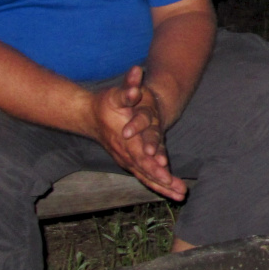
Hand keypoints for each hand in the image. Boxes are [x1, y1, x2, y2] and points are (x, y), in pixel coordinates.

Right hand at [91, 65, 187, 200]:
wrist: (87, 115)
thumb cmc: (104, 104)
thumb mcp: (116, 94)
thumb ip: (129, 87)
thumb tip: (137, 73)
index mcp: (125, 141)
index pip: (141, 156)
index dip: (154, 165)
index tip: (167, 173)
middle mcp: (126, 154)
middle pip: (146, 172)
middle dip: (164, 182)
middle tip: (181, 193)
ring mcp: (126, 160)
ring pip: (146, 177)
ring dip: (164, 187)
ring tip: (181, 196)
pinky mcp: (128, 162)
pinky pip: (144, 176)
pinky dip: (157, 184)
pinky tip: (170, 191)